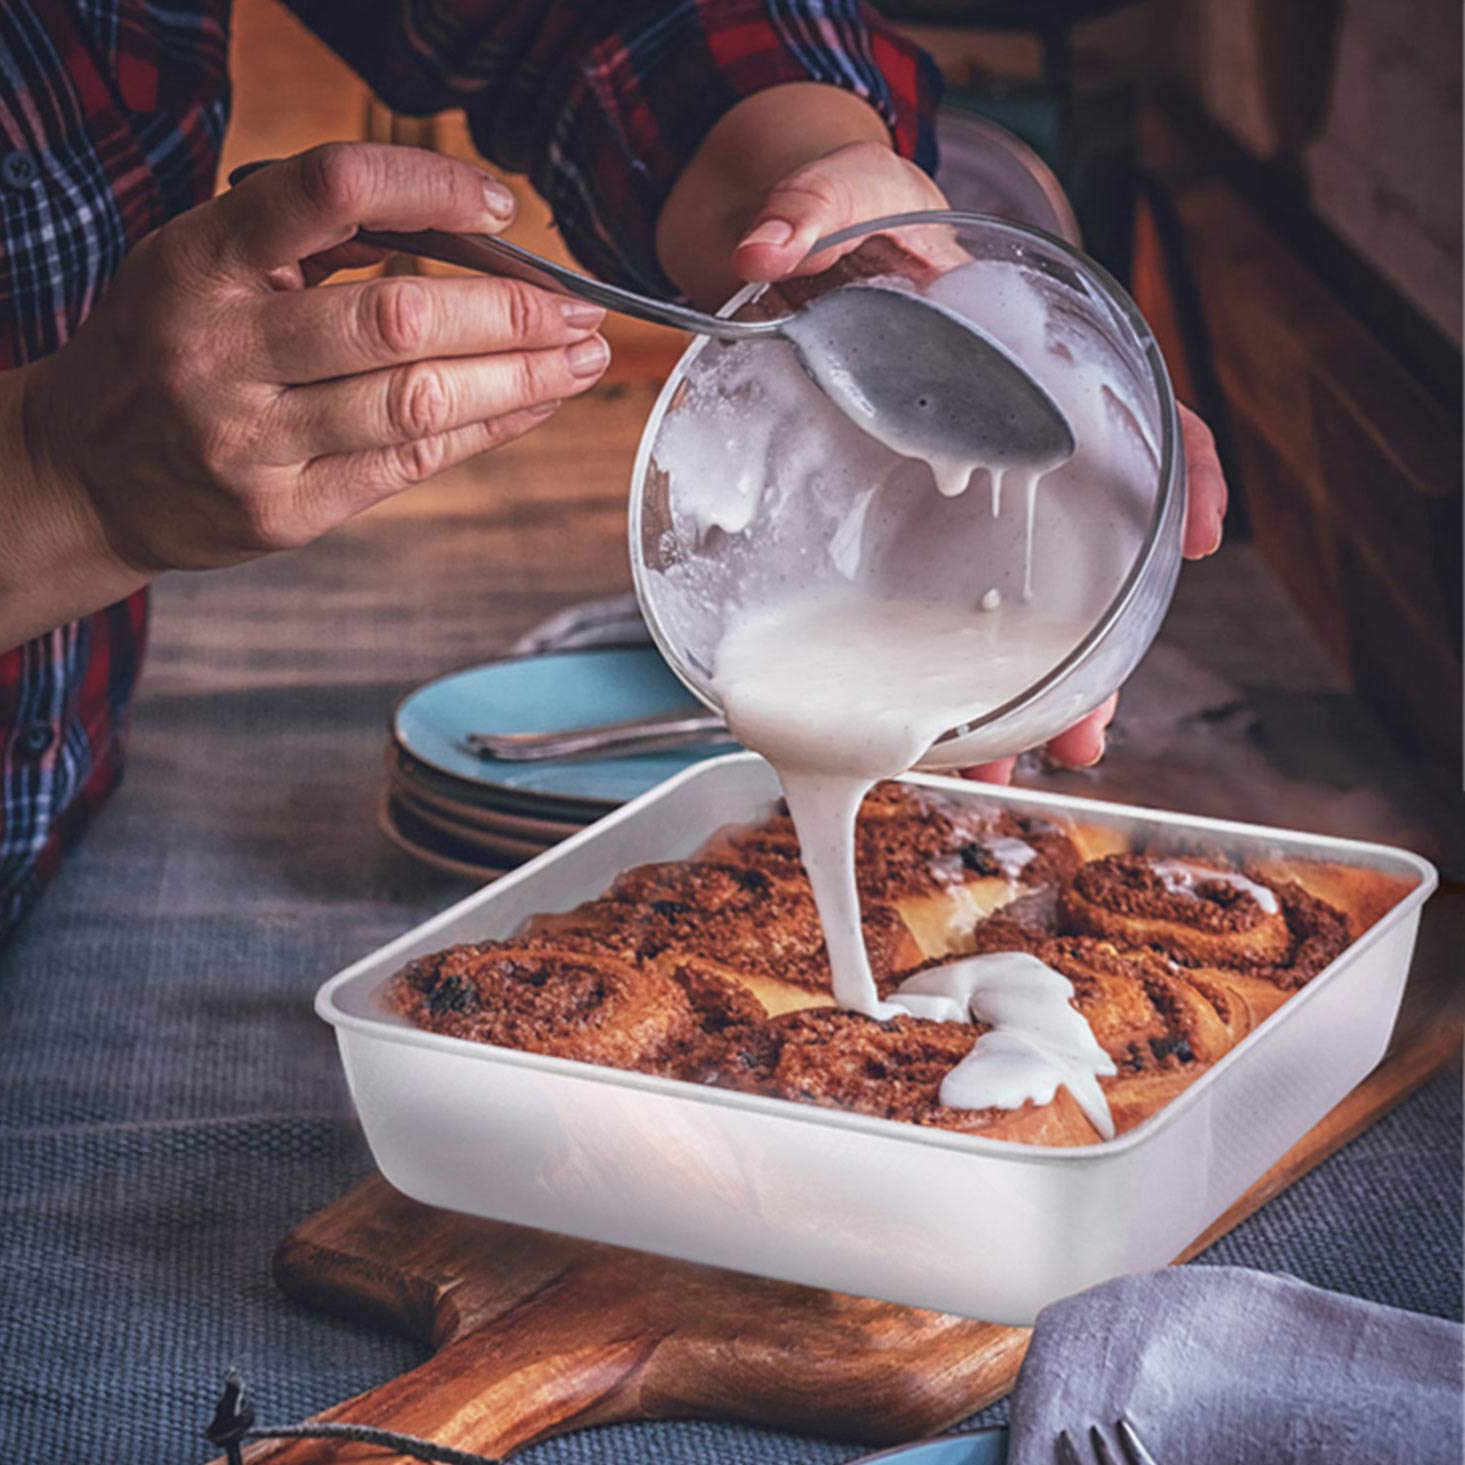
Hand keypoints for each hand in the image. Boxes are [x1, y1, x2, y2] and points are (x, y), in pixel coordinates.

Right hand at [25, 142, 610, 574]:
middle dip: (510, 313)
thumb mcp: (201, 260)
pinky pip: (407, 468)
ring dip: (519, 380)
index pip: (330, 191)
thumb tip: (465, 230)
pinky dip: (484, 432)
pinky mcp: (283, 513)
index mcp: (200, 261)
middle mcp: (222, 352)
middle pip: (398, 320)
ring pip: (416, 405)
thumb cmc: (164, 347)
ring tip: (582, 359)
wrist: (81, 473)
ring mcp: (251, 443)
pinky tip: (533, 405)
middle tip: (582, 308)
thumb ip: (310, 240)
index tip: (499, 202)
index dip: (429, 188)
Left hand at [731, 139, 1229, 782]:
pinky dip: (935, 675)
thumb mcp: (833, 200)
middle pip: (1086, 551)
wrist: (780, 263)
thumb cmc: (838, 227)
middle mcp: (1010, 440)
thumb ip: (805, 213)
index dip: (1188, 470)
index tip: (1204, 534)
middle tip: (1084, 736)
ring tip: (1006, 767)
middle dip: (1095, 652)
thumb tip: (756, 249)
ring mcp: (955, 493)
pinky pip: (932, 609)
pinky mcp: (893, 527)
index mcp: (1028, 358)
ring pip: (1016, 601)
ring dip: (1019, 691)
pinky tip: (925, 731)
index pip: (1141, 408)